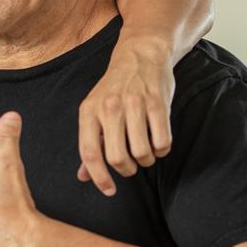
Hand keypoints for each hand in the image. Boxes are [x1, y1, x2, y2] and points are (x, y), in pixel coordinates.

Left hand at [76, 35, 174, 195]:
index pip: (89, 152)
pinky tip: (158, 141)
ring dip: (146, 160)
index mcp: (88, 111)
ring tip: (145, 151)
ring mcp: (134, 105)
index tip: (108, 190)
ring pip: (142, 153)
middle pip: (117, 157)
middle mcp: (109, 108)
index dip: (98, 177)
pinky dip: (162, 150)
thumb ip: (91, 144)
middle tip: (131, 165)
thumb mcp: (94, 112)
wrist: (139, 56)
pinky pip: (162, 142)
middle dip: (126, 170)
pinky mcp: (158, 103)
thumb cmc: (114, 90)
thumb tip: (83, 177)